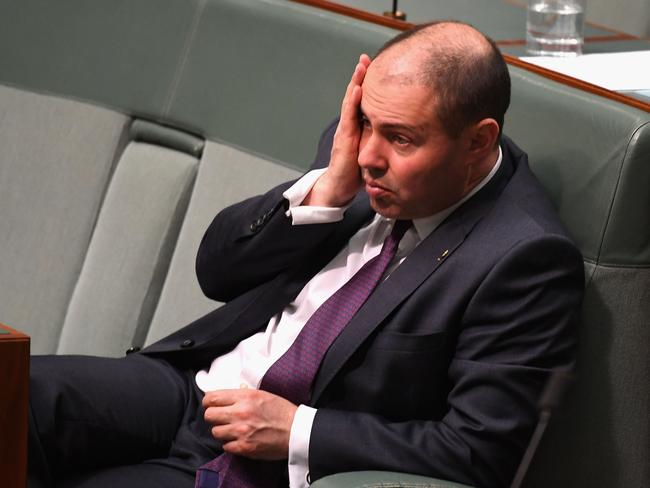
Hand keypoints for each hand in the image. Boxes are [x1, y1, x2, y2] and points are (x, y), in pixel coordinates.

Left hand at [203, 389, 297, 459]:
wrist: (296, 431)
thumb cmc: (282, 412)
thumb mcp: (262, 394)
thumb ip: (243, 394)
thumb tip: (226, 395)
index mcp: (245, 397)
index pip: (212, 398)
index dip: (209, 402)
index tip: (212, 405)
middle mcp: (240, 413)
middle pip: (209, 415)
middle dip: (214, 416)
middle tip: (221, 418)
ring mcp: (241, 431)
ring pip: (215, 432)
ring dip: (222, 431)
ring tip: (233, 430)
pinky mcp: (244, 447)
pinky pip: (225, 446)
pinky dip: (230, 444)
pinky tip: (240, 439)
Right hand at [304, 54, 371, 206]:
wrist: (339, 188)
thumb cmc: (355, 173)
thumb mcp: (371, 153)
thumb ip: (380, 142)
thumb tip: (400, 136)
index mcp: (356, 128)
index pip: (362, 102)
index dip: (367, 85)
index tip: (375, 68)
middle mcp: (349, 125)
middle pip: (355, 96)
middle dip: (360, 77)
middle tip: (366, 58)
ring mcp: (345, 130)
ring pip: (350, 101)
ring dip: (356, 82)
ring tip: (362, 66)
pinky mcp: (344, 138)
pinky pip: (349, 116)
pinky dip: (353, 101)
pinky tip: (358, 89)